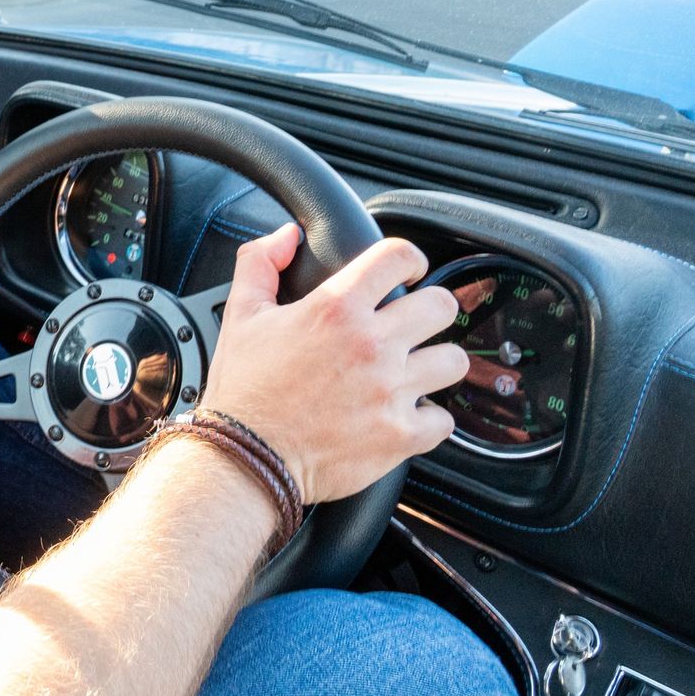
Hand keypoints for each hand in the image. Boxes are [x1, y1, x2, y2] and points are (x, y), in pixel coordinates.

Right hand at [196, 224, 466, 506]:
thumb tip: (287, 236)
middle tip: (414, 325)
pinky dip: (428, 419)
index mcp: (336, 309)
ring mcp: (391, 391)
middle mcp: (371, 345)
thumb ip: (261, 262)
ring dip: (435, 364)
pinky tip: (404, 415)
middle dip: (429, 310)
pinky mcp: (401, 435)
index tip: (408, 273)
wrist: (246, 458)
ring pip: (453, 361)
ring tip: (414, 372)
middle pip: (441, 306)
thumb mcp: (241, 314)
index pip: (397, 257)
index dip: (409, 259)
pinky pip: (444, 420)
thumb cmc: (244, 390)